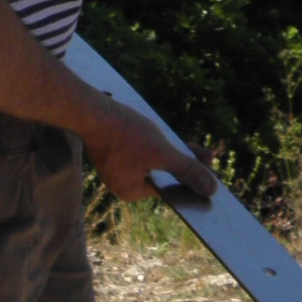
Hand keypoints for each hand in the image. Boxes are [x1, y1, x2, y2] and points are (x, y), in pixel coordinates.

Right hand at [81, 94, 215, 201]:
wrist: (90, 109)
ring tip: (185, 141)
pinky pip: (140, 154)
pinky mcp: (112, 152)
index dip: (192, 178)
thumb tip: (211, 191)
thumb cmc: (124, 132)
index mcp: (131, 192)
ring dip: (171, 152)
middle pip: (163, 176)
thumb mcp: (162, 152)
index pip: (170, 189)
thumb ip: (187, 171)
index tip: (209, 166)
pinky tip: (162, 135)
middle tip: (204, 151)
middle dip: (184, 162)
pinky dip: (154, 145)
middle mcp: (121, 184)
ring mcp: (115, 168)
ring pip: (153, 163)